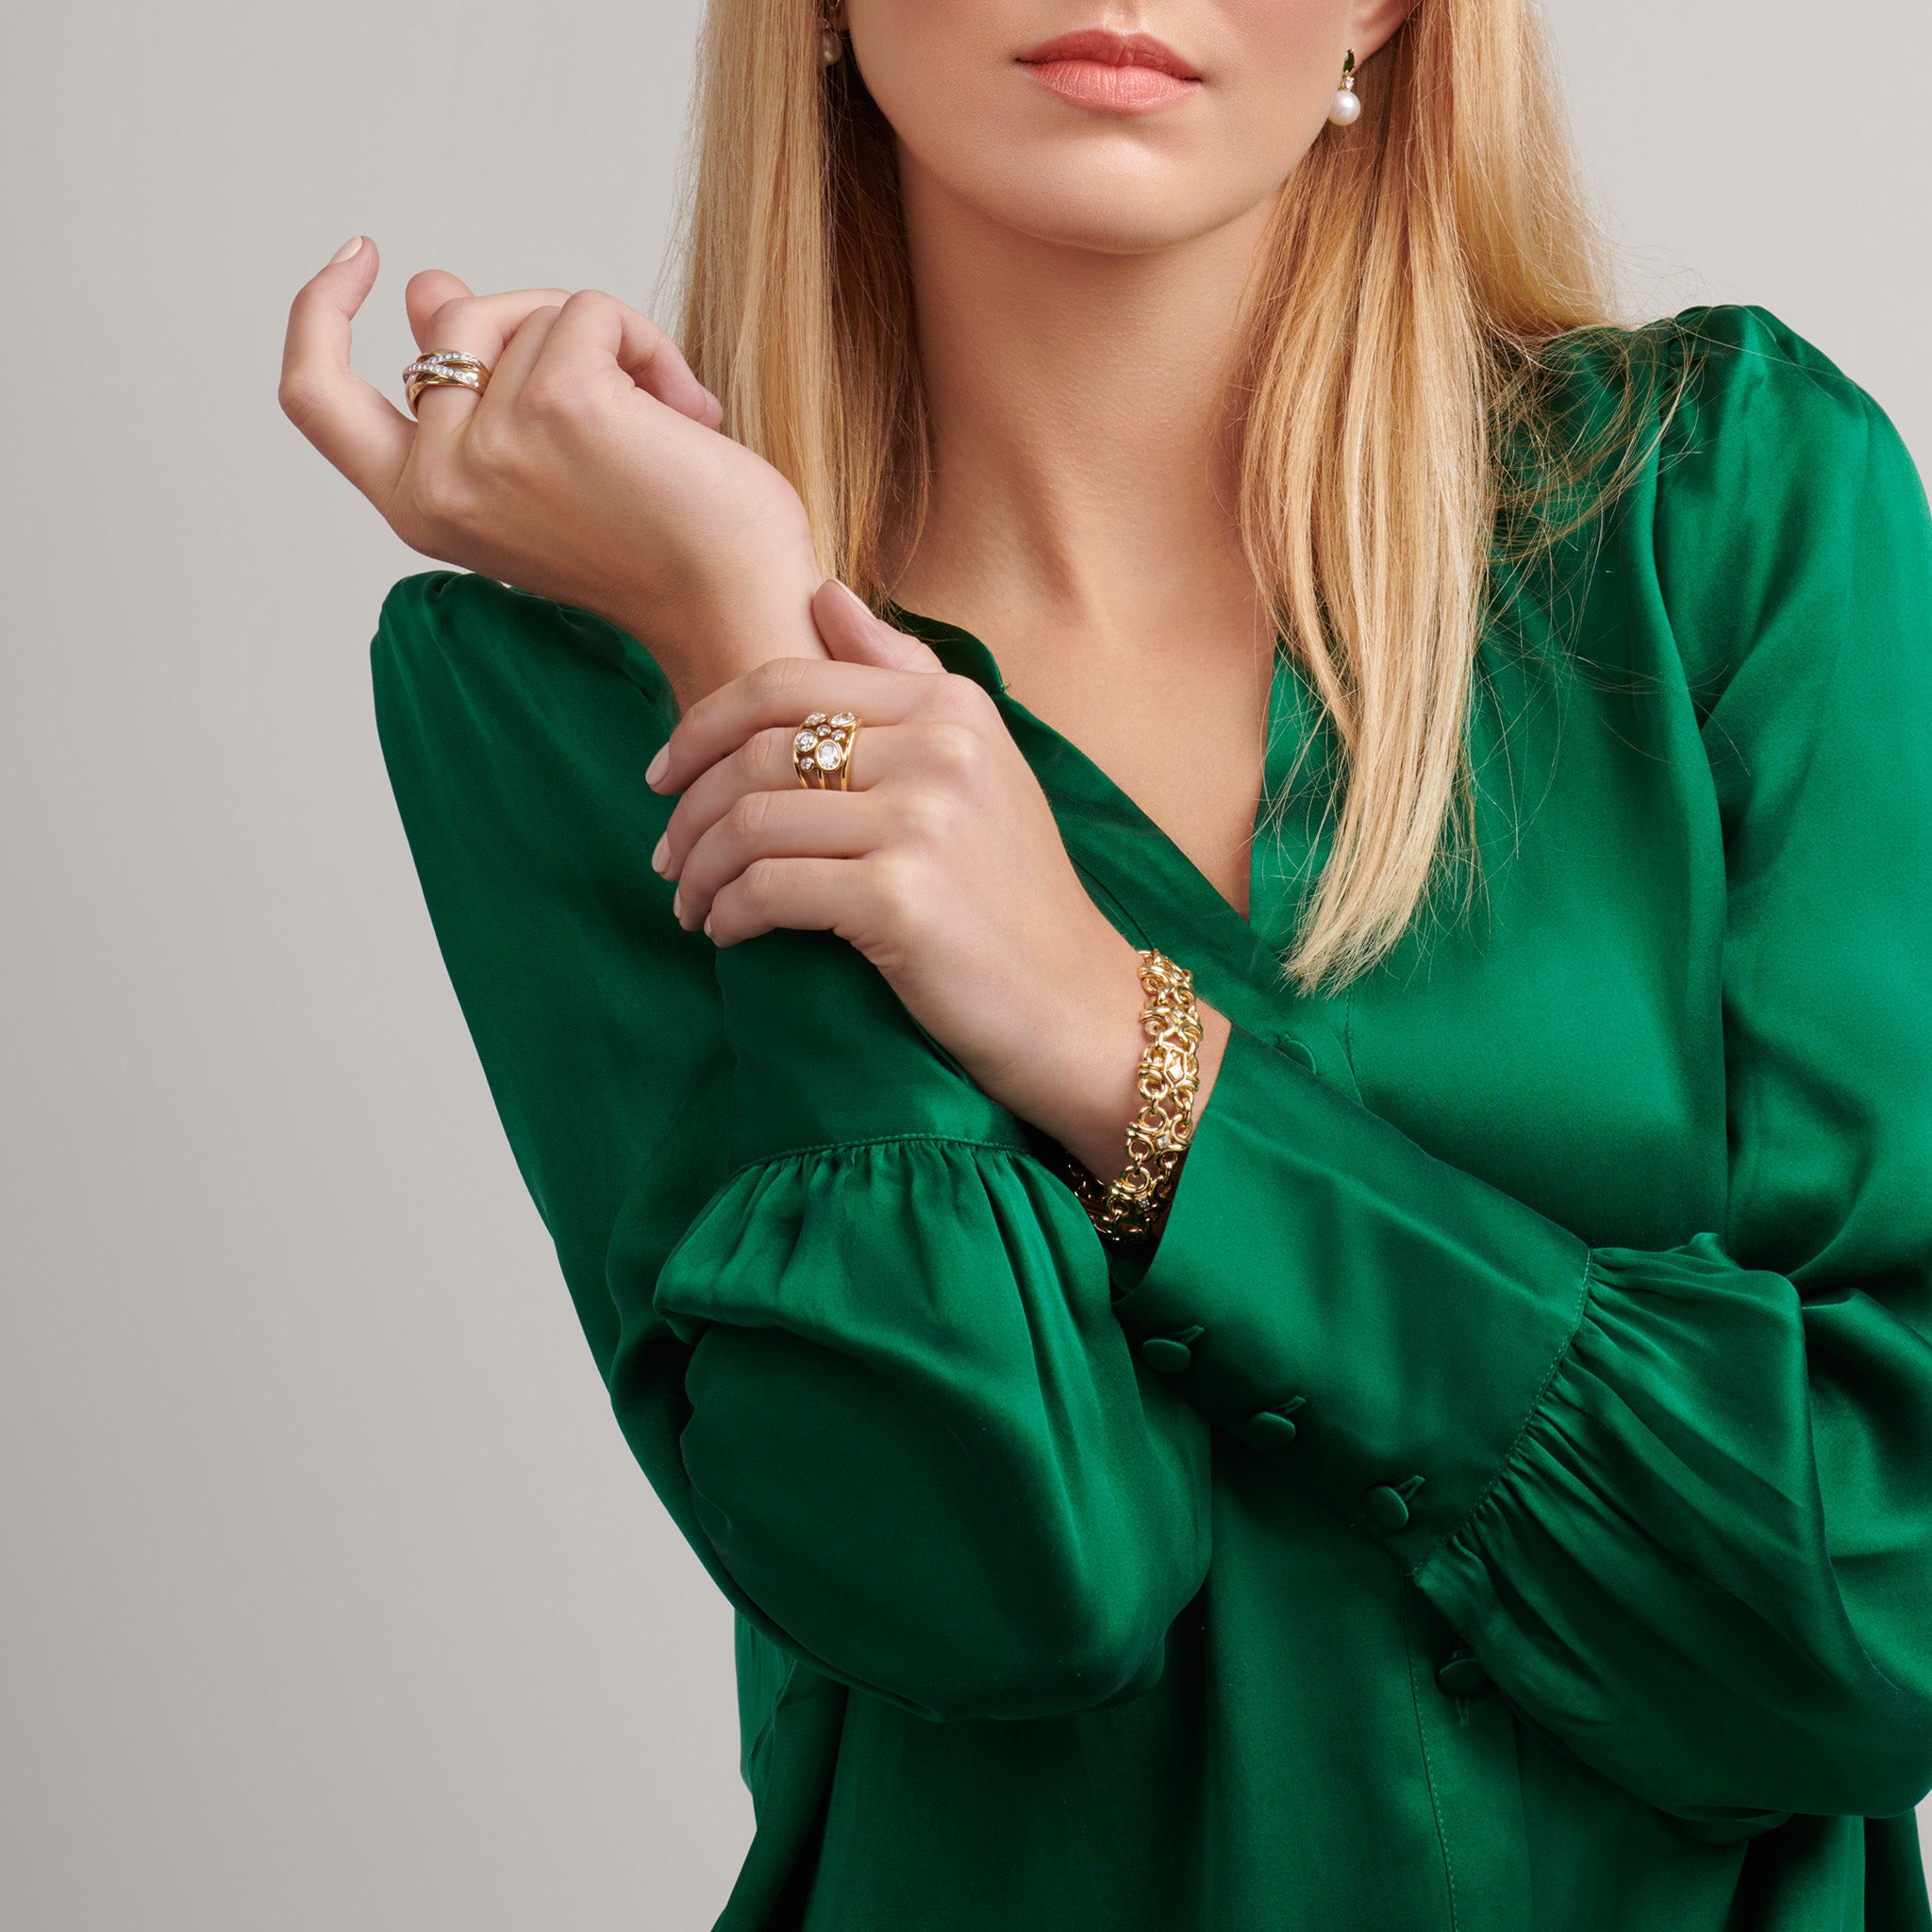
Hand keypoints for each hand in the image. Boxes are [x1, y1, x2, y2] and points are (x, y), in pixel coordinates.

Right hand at [278, 238, 825, 706]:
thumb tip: (427, 288)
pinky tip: (686, 414)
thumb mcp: (540, 463)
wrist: (737, 609)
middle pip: (450, 323)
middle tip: (616, 368)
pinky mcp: (561, 401)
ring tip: (663, 422)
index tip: (361, 258)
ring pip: (532, 315)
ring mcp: (493, 441)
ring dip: (611, 346)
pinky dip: (648, 344)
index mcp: (420, 508)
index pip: (315, 397)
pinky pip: (590, 310)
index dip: (318, 312)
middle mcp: (439, 482)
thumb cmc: (660, 551)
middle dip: (533, 319)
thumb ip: (475, 382)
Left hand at [646, 581, 1229, 1171]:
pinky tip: (725, 933)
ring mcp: (922, 821)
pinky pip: (768, 889)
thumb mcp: (980, 764)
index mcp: (952, 706)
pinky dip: (728, 914)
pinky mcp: (900, 898)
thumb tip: (823, 593)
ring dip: (698, 869)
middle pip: (755, 752)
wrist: (1077, 1006)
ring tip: (688, 902)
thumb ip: (904, 676)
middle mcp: (941, 749)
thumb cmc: (1015, 895)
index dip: (701, 725)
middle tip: (666, 855)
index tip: (664, 774)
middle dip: (687, 808)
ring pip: (749, 823)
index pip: (784, 683)